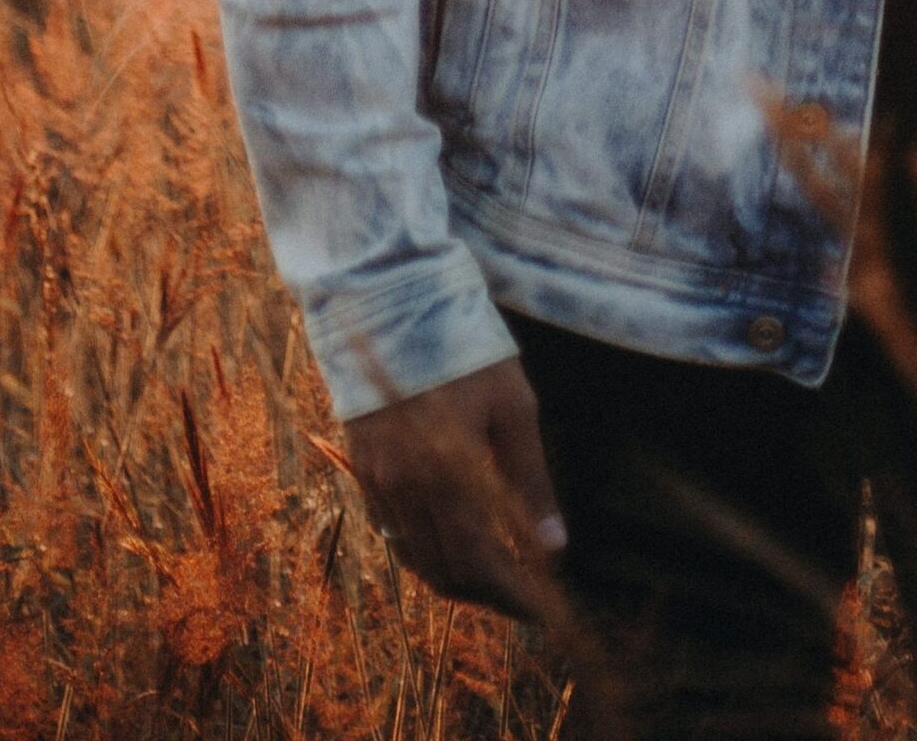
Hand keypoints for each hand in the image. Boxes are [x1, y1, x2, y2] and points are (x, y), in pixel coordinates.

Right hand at [344, 354, 568, 618]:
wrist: (394, 309)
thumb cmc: (467, 352)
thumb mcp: (515, 409)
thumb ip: (530, 482)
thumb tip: (553, 546)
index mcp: (448, 477)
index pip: (480, 564)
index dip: (512, 595)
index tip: (542, 607)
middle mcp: (407, 491)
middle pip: (445, 572)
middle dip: (488, 593)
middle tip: (524, 596)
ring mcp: (379, 483)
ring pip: (416, 559)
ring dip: (456, 576)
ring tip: (497, 573)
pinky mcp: (363, 470)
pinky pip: (394, 533)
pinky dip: (426, 550)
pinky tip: (456, 539)